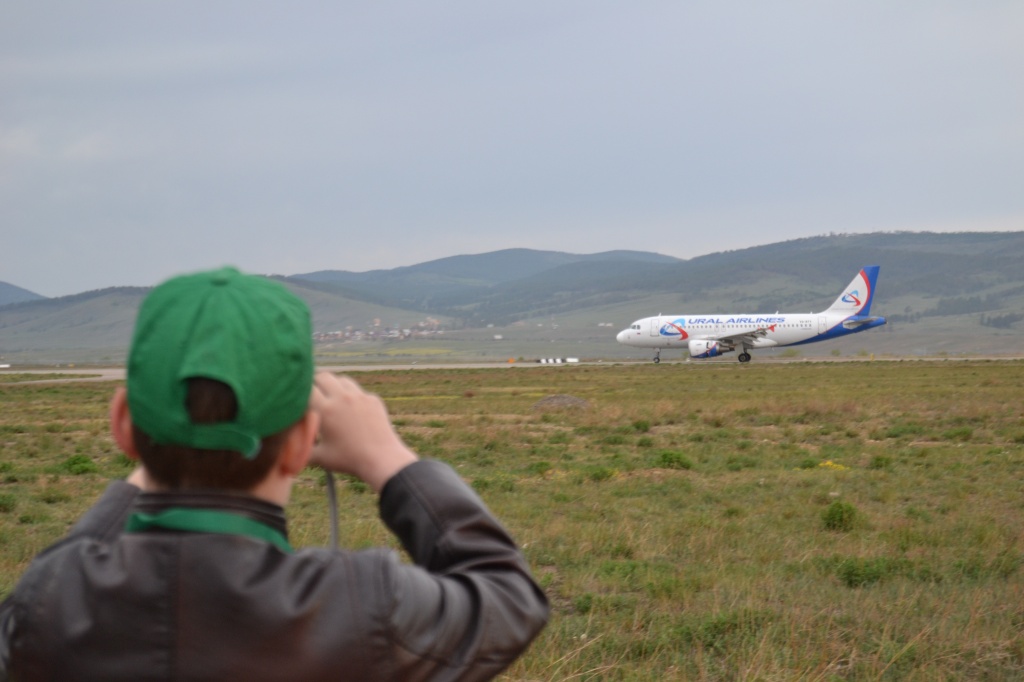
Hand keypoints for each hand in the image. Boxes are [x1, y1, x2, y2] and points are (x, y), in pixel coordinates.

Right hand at [308, 372, 417, 492]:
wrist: (382, 459)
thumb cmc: (348, 460)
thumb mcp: (320, 458)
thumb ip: (301, 452)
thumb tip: (286, 454)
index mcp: (325, 409)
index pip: (306, 389)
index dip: (300, 392)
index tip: (299, 399)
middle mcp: (342, 397)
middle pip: (323, 376)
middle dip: (316, 382)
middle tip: (313, 392)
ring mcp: (359, 396)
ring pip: (342, 379)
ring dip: (334, 385)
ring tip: (332, 397)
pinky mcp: (373, 399)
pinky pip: (358, 390)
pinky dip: (352, 395)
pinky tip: (352, 409)